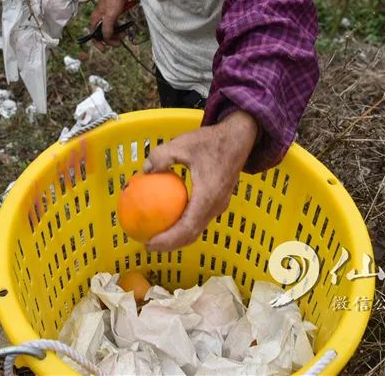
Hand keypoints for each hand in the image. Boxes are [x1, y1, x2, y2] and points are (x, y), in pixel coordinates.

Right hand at [88, 0, 131, 50]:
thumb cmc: (114, 0)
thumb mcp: (110, 16)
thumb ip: (107, 29)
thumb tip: (106, 39)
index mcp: (95, 19)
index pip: (93, 35)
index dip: (98, 43)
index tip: (104, 50)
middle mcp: (99, 19)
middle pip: (102, 34)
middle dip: (110, 40)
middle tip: (119, 42)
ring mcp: (106, 17)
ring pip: (109, 31)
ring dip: (116, 35)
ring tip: (124, 35)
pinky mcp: (113, 15)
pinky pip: (114, 26)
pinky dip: (119, 29)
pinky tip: (124, 30)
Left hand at [143, 110, 257, 251]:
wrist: (239, 138)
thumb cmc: (211, 141)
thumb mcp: (182, 143)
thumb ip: (162, 156)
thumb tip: (144, 170)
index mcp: (208, 196)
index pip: (187, 227)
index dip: (168, 240)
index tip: (149, 244)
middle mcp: (216, 206)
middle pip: (191, 235)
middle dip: (170, 245)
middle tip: (147, 245)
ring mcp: (219, 205)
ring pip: (196, 229)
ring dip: (177, 237)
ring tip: (156, 237)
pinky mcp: (218, 202)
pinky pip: (199, 219)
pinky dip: (183, 226)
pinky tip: (168, 218)